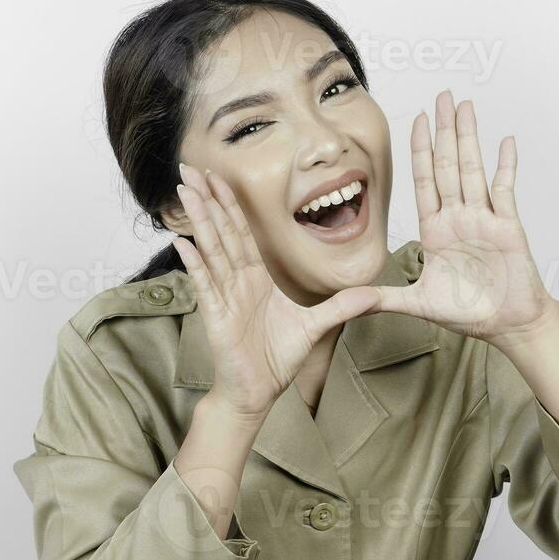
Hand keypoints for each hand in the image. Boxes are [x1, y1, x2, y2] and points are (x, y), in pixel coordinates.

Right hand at [171, 163, 379, 419]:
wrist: (257, 392)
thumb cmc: (278, 358)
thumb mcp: (317, 326)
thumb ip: (342, 306)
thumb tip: (375, 293)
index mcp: (257, 279)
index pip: (244, 233)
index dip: (233, 205)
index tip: (221, 177)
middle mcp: (237, 282)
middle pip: (223, 231)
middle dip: (208, 199)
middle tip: (191, 167)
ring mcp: (224, 296)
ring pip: (211, 249)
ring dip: (199, 220)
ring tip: (186, 190)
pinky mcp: (216, 316)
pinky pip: (205, 284)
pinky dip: (194, 263)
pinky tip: (182, 242)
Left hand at [371, 90, 557, 344]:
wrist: (508, 326)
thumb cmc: (469, 313)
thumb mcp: (417, 304)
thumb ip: (382, 299)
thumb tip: (345, 303)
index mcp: (436, 229)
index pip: (424, 180)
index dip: (420, 149)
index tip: (418, 119)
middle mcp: (459, 217)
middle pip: (448, 165)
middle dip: (444, 130)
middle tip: (443, 95)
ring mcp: (484, 219)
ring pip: (473, 169)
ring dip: (469, 137)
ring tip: (466, 106)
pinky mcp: (508, 227)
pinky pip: (505, 190)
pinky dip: (506, 166)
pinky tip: (505, 142)